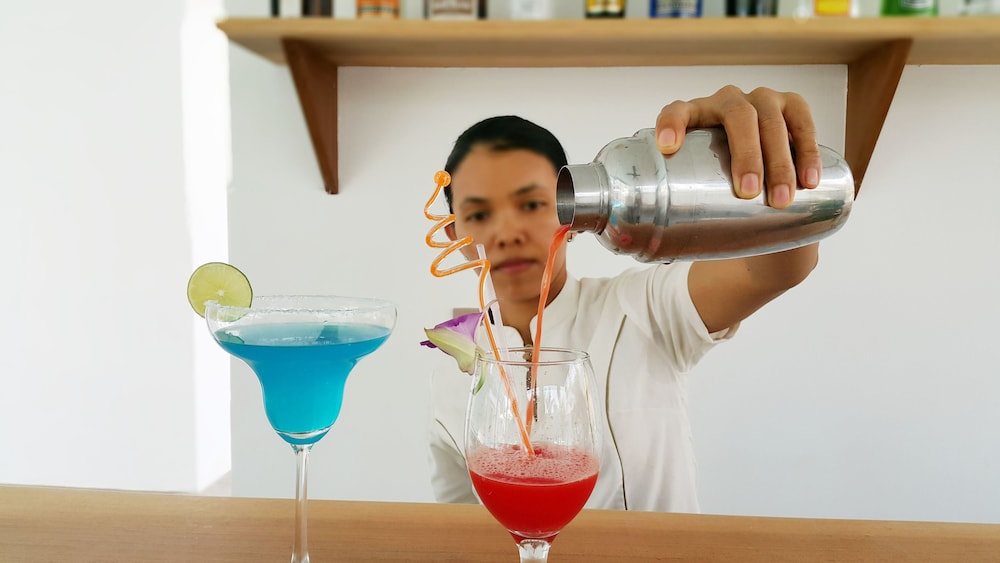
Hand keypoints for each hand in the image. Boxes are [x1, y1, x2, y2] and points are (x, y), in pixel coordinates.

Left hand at [654, 85, 821, 209]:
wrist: (762, 180)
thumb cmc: (719, 185)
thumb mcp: (697, 188)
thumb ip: (677, 208)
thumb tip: (655, 251)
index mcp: (694, 116)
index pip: (676, 111)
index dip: (671, 123)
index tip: (667, 147)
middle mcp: (726, 102)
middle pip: (737, 117)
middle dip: (745, 154)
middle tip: (748, 192)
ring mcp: (761, 100)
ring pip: (771, 121)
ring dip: (779, 160)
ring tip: (781, 199)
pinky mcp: (792, 106)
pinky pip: (802, 121)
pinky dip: (808, 151)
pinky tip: (810, 179)